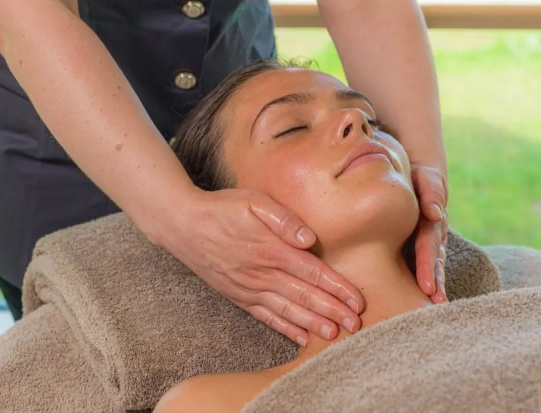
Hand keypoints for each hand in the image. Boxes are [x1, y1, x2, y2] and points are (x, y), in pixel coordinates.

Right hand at [163, 188, 363, 346]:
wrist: (183, 225)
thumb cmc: (223, 208)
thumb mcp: (254, 202)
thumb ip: (283, 219)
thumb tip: (309, 238)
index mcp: (271, 250)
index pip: (313, 273)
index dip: (337, 288)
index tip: (357, 302)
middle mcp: (262, 274)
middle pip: (305, 297)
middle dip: (333, 311)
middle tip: (356, 326)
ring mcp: (249, 288)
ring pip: (287, 311)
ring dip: (313, 324)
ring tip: (334, 335)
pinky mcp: (238, 296)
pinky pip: (265, 317)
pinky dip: (285, 329)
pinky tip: (301, 338)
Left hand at [411, 165, 448, 303]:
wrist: (418, 178)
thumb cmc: (418, 178)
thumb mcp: (425, 178)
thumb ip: (431, 192)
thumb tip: (434, 213)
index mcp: (432, 221)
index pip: (428, 245)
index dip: (427, 264)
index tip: (428, 286)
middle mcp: (434, 235)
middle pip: (433, 261)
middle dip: (434, 282)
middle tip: (433, 304)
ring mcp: (429, 243)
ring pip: (433, 267)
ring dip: (435, 287)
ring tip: (434, 309)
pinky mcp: (421, 247)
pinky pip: (423, 267)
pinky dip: (427, 284)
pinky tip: (423, 303)